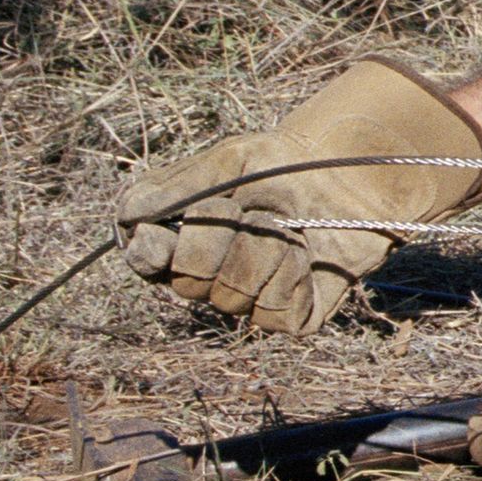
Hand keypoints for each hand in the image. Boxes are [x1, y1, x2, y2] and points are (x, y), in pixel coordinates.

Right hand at [117, 59, 481, 333]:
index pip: (145, 260)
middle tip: (254, 207)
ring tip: (286, 224)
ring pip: (232, 294)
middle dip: (222, 236)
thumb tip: (126, 220)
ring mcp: (247, 300)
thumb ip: (175, 190)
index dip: (155, 251)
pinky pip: (272, 310)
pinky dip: (291, 276)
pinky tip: (305, 254)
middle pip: (189, 279)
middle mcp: (209, 276)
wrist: (355, 179)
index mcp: (182, 238)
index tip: (167, 232)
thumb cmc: (288, 164)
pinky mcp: (287, 318)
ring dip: (264, 250)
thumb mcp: (230, 162)